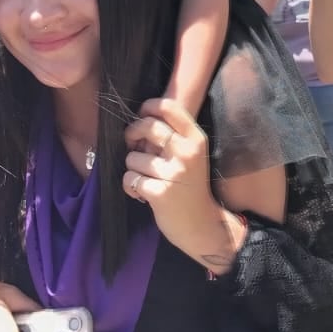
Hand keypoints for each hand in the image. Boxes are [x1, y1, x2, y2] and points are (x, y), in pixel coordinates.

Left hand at [123, 98, 220, 248]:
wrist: (202, 224)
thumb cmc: (191, 187)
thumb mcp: (191, 156)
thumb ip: (172, 137)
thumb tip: (138, 121)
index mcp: (196, 139)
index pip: (169, 107)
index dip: (148, 107)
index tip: (141, 116)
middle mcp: (187, 153)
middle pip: (147, 126)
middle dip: (132, 134)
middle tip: (133, 146)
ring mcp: (174, 173)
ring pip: (133, 157)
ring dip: (132, 168)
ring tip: (146, 179)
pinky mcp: (160, 193)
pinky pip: (130, 179)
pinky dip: (130, 186)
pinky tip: (141, 193)